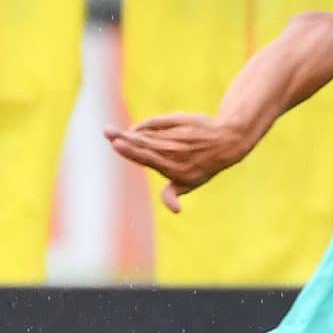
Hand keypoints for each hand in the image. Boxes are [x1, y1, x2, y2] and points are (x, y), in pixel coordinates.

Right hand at [103, 113, 258, 212]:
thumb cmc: (203, 166)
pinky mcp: (178, 121)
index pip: (149, 158)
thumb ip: (172, 194)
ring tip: (113, 131)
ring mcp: (177, 136)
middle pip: (145, 144)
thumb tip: (175, 211)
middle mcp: (175, 152)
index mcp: (175, 169)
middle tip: (107, 133)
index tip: (117, 143)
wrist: (225, 141)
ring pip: (149, 134)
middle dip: (125, 139)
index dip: (132, 151)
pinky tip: (134, 129)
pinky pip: (157, 123)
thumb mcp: (190, 183)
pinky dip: (144, 126)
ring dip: (130, 132)